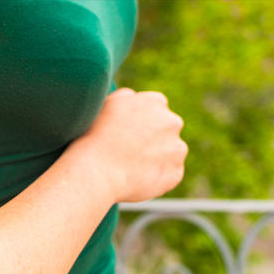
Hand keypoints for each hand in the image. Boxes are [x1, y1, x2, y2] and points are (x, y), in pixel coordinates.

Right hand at [77, 88, 187, 205]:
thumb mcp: (107, 104)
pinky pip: (169, 173)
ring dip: (158, 156)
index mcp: (156, 101)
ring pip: (170, 152)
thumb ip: (126, 97)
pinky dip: (158, 176)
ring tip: (132, 165)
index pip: (155, 109)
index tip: (128, 132)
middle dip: (154, 137)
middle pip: (166, 129)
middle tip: (130, 149)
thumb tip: (134, 97)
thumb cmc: (97, 135)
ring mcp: (177, 148)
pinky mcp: (176, 172)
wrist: (98, 171)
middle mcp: (172, 121)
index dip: (141, 121)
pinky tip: (137, 177)